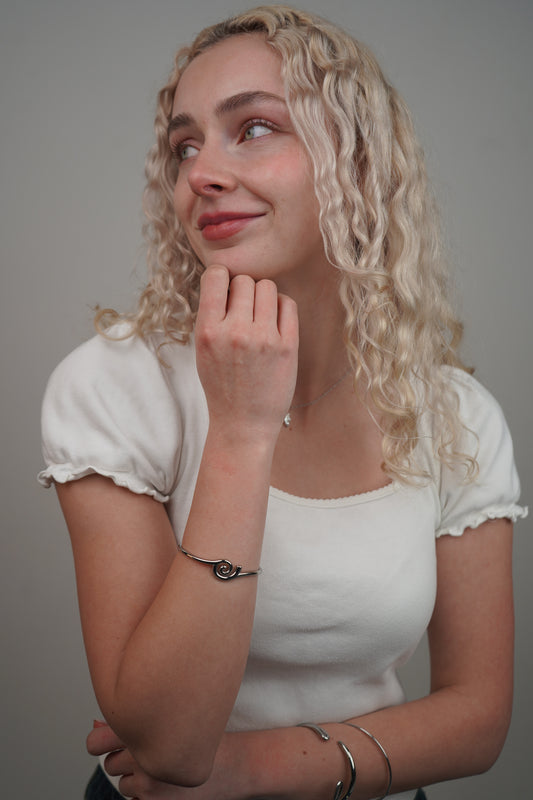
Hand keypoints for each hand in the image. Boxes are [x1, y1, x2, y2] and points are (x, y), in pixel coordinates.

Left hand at [87, 722, 246, 799]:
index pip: (96, 741)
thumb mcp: (175, 719)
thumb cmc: (208, 737)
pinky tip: (169, 783)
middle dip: (125, 759)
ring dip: (137, 778)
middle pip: (110, 763)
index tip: (107, 741)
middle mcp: (143, 756)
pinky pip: (136, 799)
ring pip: (123, 784)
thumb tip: (96, 725)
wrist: (238, 765)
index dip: (99, 741)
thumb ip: (135, 722)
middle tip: (151, 753)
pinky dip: (146, 794)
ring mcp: (148, 784)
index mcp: (146, 728)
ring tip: (164, 767)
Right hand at [195, 266, 297, 439]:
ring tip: (260, 317)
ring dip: (264, 297)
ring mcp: (263, 339)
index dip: (222, 278)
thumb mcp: (203, 349)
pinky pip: (287, 304)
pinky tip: (275, 323)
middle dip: (244, 292)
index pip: (216, 275)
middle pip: (245, 281)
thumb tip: (230, 279)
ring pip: (267, 287)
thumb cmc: (222, 384)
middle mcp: (235, 332)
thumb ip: (213, 315)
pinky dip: (281, 307)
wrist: (243, 423)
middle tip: (244, 312)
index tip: (226, 291)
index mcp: (208, 331)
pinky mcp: (287, 346)